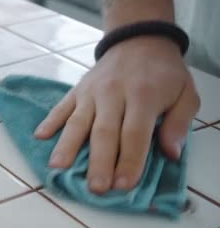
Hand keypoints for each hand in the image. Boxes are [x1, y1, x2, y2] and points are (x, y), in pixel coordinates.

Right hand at [34, 36, 199, 193]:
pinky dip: (50, 121)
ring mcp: (91, 91)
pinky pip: (61, 106)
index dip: (129, 160)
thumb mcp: (187, 94)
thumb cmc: (164, 73)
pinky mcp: (77, 89)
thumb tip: (170, 153)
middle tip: (95, 187)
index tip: (123, 185)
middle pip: (104, 132)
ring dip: (67, 146)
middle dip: (99, 162)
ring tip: (57, 167)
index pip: (134, 133)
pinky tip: (40, 136)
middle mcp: (113, 93)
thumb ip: (179, 123)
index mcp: (143, 95)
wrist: (140, 39)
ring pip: (78, 121)